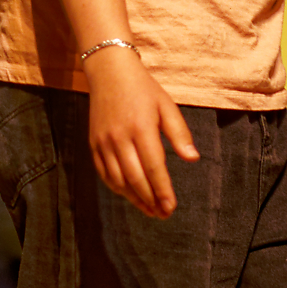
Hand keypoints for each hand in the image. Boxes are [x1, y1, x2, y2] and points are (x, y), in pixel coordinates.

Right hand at [83, 49, 197, 218]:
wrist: (109, 73)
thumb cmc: (144, 90)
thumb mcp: (167, 106)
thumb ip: (179, 134)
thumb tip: (192, 159)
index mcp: (141, 128)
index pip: (154, 167)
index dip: (163, 190)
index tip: (171, 207)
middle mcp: (120, 138)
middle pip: (135, 179)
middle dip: (150, 200)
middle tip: (163, 214)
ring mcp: (104, 143)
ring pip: (118, 180)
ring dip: (134, 199)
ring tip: (150, 210)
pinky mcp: (94, 145)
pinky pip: (105, 174)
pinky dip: (117, 188)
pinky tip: (131, 195)